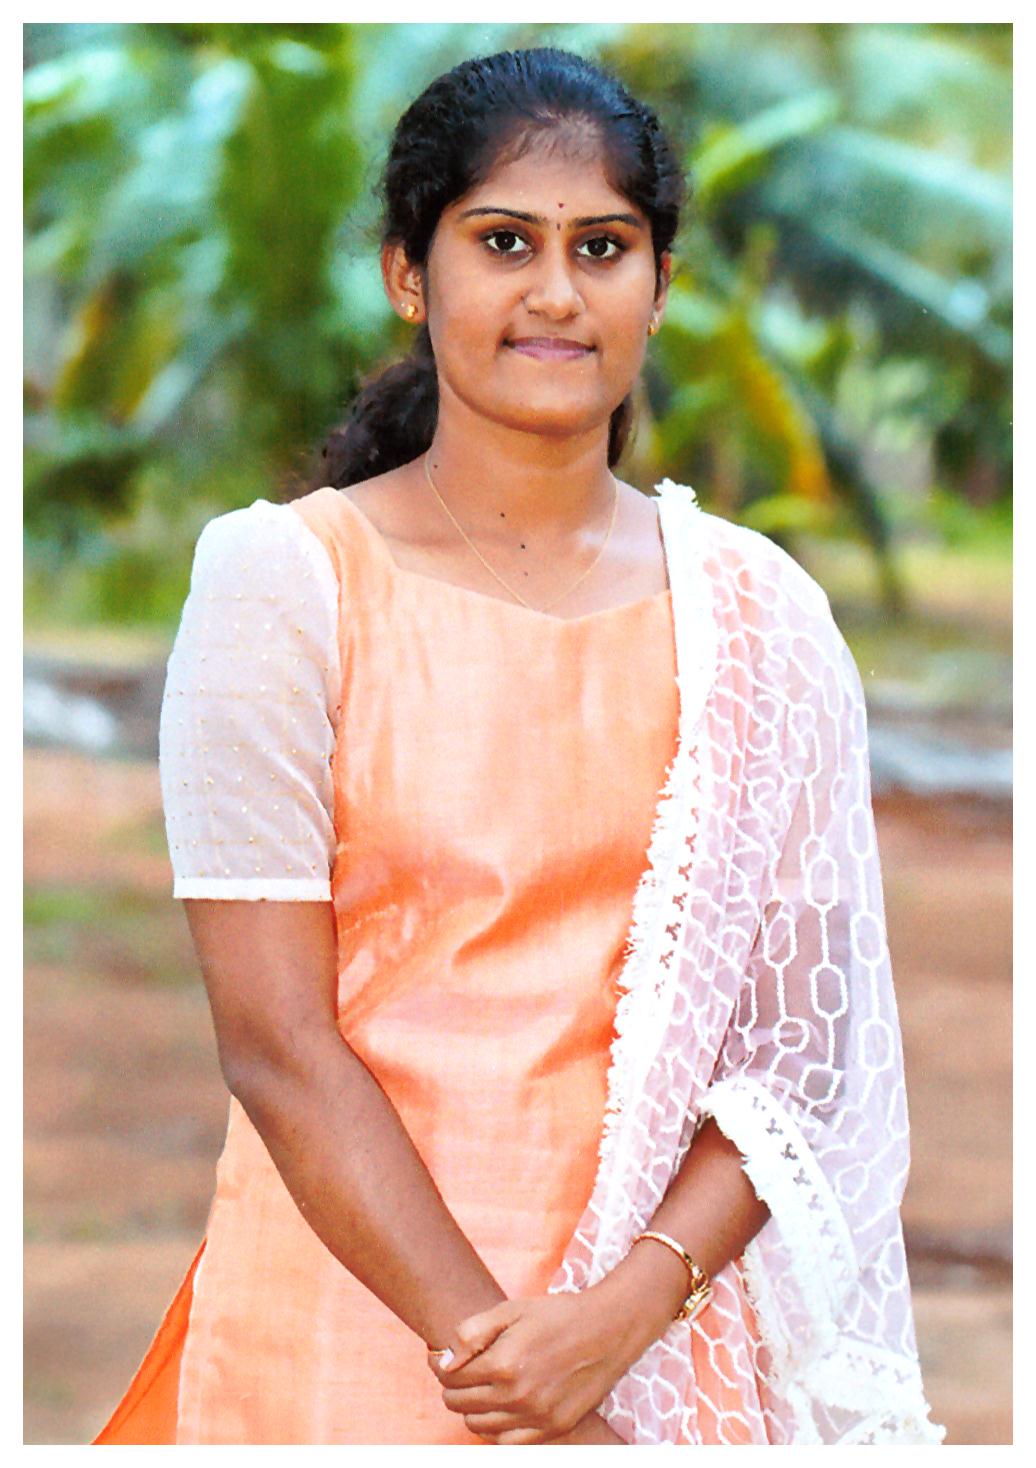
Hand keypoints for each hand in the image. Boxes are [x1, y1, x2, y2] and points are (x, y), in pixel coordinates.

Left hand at [425, 1290, 633, 1443]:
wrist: (607, 1331)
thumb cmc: (557, 1315)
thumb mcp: (511, 1309)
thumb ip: (472, 1333)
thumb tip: (445, 1361)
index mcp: (504, 1363)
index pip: (450, 1378)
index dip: (442, 1366)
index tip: (445, 1359)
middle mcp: (518, 1396)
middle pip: (459, 1404)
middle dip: (453, 1387)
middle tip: (463, 1371)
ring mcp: (536, 1417)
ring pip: (477, 1426)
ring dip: (472, 1408)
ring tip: (484, 1387)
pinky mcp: (552, 1429)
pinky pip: (506, 1442)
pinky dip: (496, 1428)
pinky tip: (503, 1407)